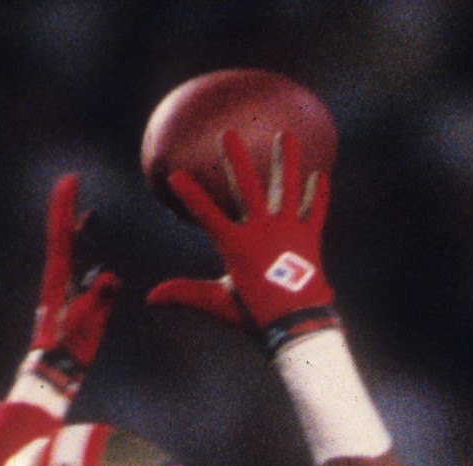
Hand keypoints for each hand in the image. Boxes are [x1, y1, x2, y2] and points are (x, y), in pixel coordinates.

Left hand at [25, 171, 120, 389]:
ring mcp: (61, 292)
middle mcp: (56, 281)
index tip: (69, 180)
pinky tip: (97, 266)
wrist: (51, 376)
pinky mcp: (69, 305)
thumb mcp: (85, 325)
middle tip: (72, 184)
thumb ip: (98, 299)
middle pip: (61, 238)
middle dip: (67, 211)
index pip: (60, 236)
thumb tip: (110, 275)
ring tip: (86, 217)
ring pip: (69, 255)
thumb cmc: (66, 353)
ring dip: (76, 235)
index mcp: (57, 280)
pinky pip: (79, 276)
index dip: (64, 206)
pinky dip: (85, 263)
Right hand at [149, 125, 336, 347]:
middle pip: (247, 187)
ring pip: (287, 187)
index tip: (176, 174)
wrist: (298, 325)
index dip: (191, 195)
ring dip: (287, 160)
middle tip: (229, 134)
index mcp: (236, 245)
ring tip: (287, 135)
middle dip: (236, 158)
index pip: (207, 214)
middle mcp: (262, 231)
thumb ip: (184, 293)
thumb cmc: (255, 316)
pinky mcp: (309, 238)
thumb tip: (150, 297)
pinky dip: (319, 194)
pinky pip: (315, 211)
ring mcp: (288, 231)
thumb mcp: (217, 302)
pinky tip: (322, 173)